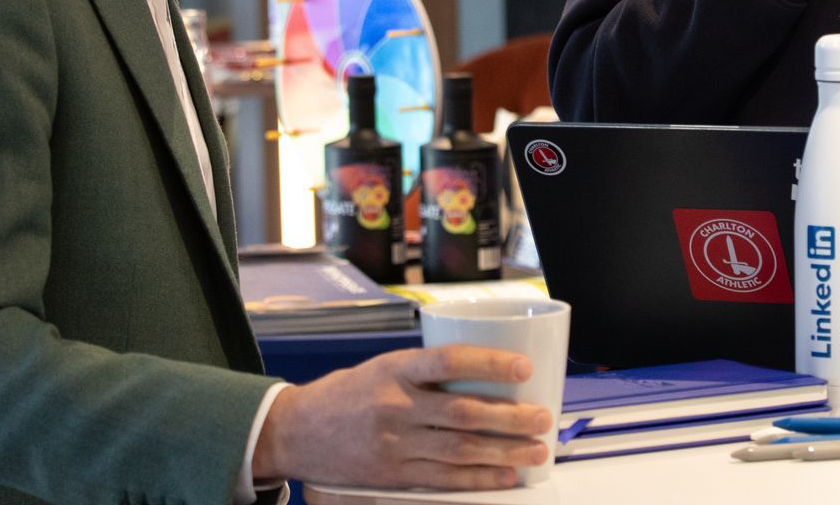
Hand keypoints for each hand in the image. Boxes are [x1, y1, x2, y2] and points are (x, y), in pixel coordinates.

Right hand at [252, 345, 552, 490]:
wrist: (297, 431)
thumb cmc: (348, 392)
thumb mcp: (382, 366)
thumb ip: (425, 372)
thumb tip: (485, 375)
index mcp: (394, 369)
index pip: (448, 361)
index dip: (489, 363)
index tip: (524, 367)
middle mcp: (395, 406)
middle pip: (462, 412)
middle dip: (509, 417)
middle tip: (543, 417)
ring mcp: (394, 444)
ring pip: (458, 449)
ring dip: (503, 451)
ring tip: (536, 449)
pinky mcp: (392, 475)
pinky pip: (441, 480)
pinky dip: (476, 479)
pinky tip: (504, 476)